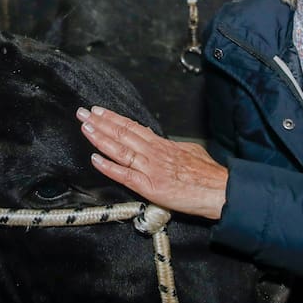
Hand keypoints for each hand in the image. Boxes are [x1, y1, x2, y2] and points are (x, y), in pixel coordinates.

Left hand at [77, 106, 227, 219]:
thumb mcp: (190, 151)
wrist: (219, 190)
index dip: (114, 119)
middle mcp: (153, 153)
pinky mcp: (149, 186)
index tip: (100, 111)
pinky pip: (124, 175)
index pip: (133, 127)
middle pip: (122, 133)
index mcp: (162, 145)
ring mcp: (150, 169)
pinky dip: (108, 166)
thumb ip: (171, 148)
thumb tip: (162, 143)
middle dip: (100, 122)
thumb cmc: (208, 174)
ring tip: (85, 127)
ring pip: (119, 149)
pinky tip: (95, 158)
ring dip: (99, 137)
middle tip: (82, 113)